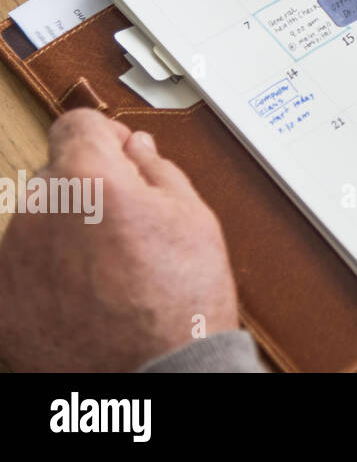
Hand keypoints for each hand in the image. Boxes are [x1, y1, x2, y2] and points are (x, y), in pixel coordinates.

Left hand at [0, 109, 238, 370]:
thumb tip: (138, 151)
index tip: (117, 153)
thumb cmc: (180, 304)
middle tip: (129, 227)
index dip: (104, 134)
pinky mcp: (0, 305)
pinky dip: (46, 278)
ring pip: (39, 225)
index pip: (78, 123)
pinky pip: (22, 271)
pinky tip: (86, 296)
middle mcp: (39, 212)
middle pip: (58, 176)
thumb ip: (160, 172)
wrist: (155, 377)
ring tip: (111, 271)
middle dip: (89, 190)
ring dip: (66, 235)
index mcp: (90, 180)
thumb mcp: (194, 220)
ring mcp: (13, 261)